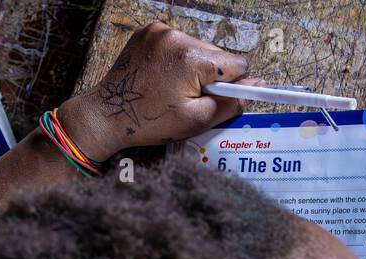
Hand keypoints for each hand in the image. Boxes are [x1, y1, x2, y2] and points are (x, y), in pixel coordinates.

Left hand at [56, 23, 253, 159]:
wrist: (107, 113)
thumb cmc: (150, 121)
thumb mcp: (197, 120)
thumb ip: (231, 103)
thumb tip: (257, 86)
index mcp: (192, 59)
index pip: (236, 64)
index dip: (232, 85)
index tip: (217, 98)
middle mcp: (178, 37)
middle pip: (218, 54)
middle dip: (212, 75)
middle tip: (191, 96)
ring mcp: (161, 31)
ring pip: (199, 47)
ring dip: (195, 66)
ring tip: (175, 87)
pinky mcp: (149, 31)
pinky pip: (178, 42)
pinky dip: (178, 58)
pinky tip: (165, 75)